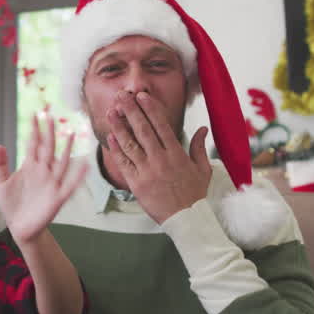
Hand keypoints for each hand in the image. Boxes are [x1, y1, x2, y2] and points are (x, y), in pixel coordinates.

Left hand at [0, 112, 87, 243]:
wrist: (19, 227)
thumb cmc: (12, 204)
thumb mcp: (1, 183)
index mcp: (30, 167)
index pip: (33, 144)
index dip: (34, 130)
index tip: (34, 114)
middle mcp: (43, 172)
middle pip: (48, 149)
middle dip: (49, 133)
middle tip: (50, 115)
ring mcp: (51, 184)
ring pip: (61, 163)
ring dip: (66, 149)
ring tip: (71, 133)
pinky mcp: (57, 198)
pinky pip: (69, 185)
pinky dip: (77, 176)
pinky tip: (84, 165)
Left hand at [105, 91, 211, 223]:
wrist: (186, 219)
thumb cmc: (195, 194)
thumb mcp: (203, 169)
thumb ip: (200, 147)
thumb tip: (203, 128)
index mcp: (176, 154)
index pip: (161, 125)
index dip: (150, 109)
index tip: (142, 96)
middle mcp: (160, 159)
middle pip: (143, 130)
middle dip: (131, 110)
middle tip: (121, 95)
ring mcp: (147, 171)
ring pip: (130, 144)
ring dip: (119, 126)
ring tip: (111, 111)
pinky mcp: (137, 183)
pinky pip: (124, 163)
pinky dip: (117, 149)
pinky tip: (110, 136)